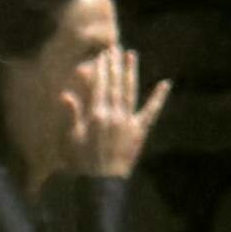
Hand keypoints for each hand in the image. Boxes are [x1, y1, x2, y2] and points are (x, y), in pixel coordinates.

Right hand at [70, 40, 171, 178]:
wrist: (101, 184)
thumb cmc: (80, 163)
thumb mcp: (70, 140)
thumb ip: (71, 116)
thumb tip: (65, 95)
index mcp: (96, 114)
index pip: (99, 85)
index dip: (101, 68)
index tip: (102, 54)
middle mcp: (114, 114)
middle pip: (115, 84)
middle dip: (115, 65)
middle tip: (115, 47)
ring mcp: (128, 122)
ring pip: (130, 91)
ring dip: (131, 72)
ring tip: (131, 55)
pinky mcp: (140, 131)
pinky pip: (151, 112)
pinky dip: (158, 98)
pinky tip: (165, 84)